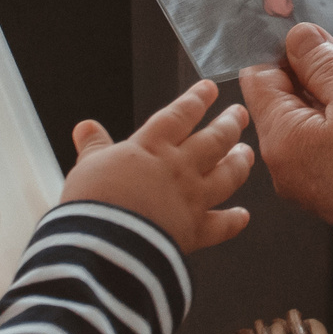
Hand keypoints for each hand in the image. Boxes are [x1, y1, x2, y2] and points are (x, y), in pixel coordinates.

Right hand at [61, 82, 254, 252]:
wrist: (106, 244)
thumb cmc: (93, 204)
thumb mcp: (87, 167)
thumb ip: (93, 147)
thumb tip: (86, 127)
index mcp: (151, 147)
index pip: (179, 115)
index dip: (196, 100)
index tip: (209, 89)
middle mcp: (178, 168)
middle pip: (213, 140)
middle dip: (229, 124)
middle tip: (240, 114)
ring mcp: (191, 198)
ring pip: (226, 175)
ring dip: (239, 163)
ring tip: (247, 154)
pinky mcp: (194, 231)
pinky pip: (222, 225)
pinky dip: (234, 221)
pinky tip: (243, 216)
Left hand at [242, 25, 332, 299]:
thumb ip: (322, 62)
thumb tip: (296, 36)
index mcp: (277, 139)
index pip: (257, 76)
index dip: (286, 49)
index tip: (325, 39)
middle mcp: (283, 164)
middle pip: (285, 99)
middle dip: (318, 74)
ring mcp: (310, 181)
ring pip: (314, 120)